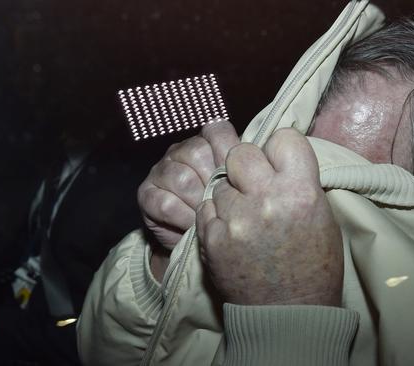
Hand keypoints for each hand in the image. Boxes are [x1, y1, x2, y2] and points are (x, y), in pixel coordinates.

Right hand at [138, 120, 239, 249]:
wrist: (197, 245)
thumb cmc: (223, 213)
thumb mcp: (239, 190)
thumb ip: (247, 170)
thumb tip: (267, 159)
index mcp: (206, 144)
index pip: (217, 131)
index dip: (229, 152)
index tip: (238, 178)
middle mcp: (181, 151)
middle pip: (198, 153)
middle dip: (212, 183)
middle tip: (222, 203)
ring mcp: (161, 170)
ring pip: (181, 177)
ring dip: (197, 201)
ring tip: (207, 216)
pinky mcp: (146, 194)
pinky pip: (165, 202)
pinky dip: (182, 217)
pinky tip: (190, 225)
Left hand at [196, 128, 343, 305]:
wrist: (289, 313)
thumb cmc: (313, 266)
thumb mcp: (322, 218)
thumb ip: (299, 183)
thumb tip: (278, 158)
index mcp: (300, 191)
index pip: (283, 137)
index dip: (280, 148)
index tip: (278, 161)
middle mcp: (265, 199)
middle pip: (240, 152)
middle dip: (245, 164)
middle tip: (252, 182)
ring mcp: (235, 219)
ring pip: (219, 183)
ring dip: (230, 195)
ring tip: (245, 217)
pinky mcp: (212, 238)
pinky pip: (205, 208)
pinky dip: (216, 216)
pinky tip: (232, 232)